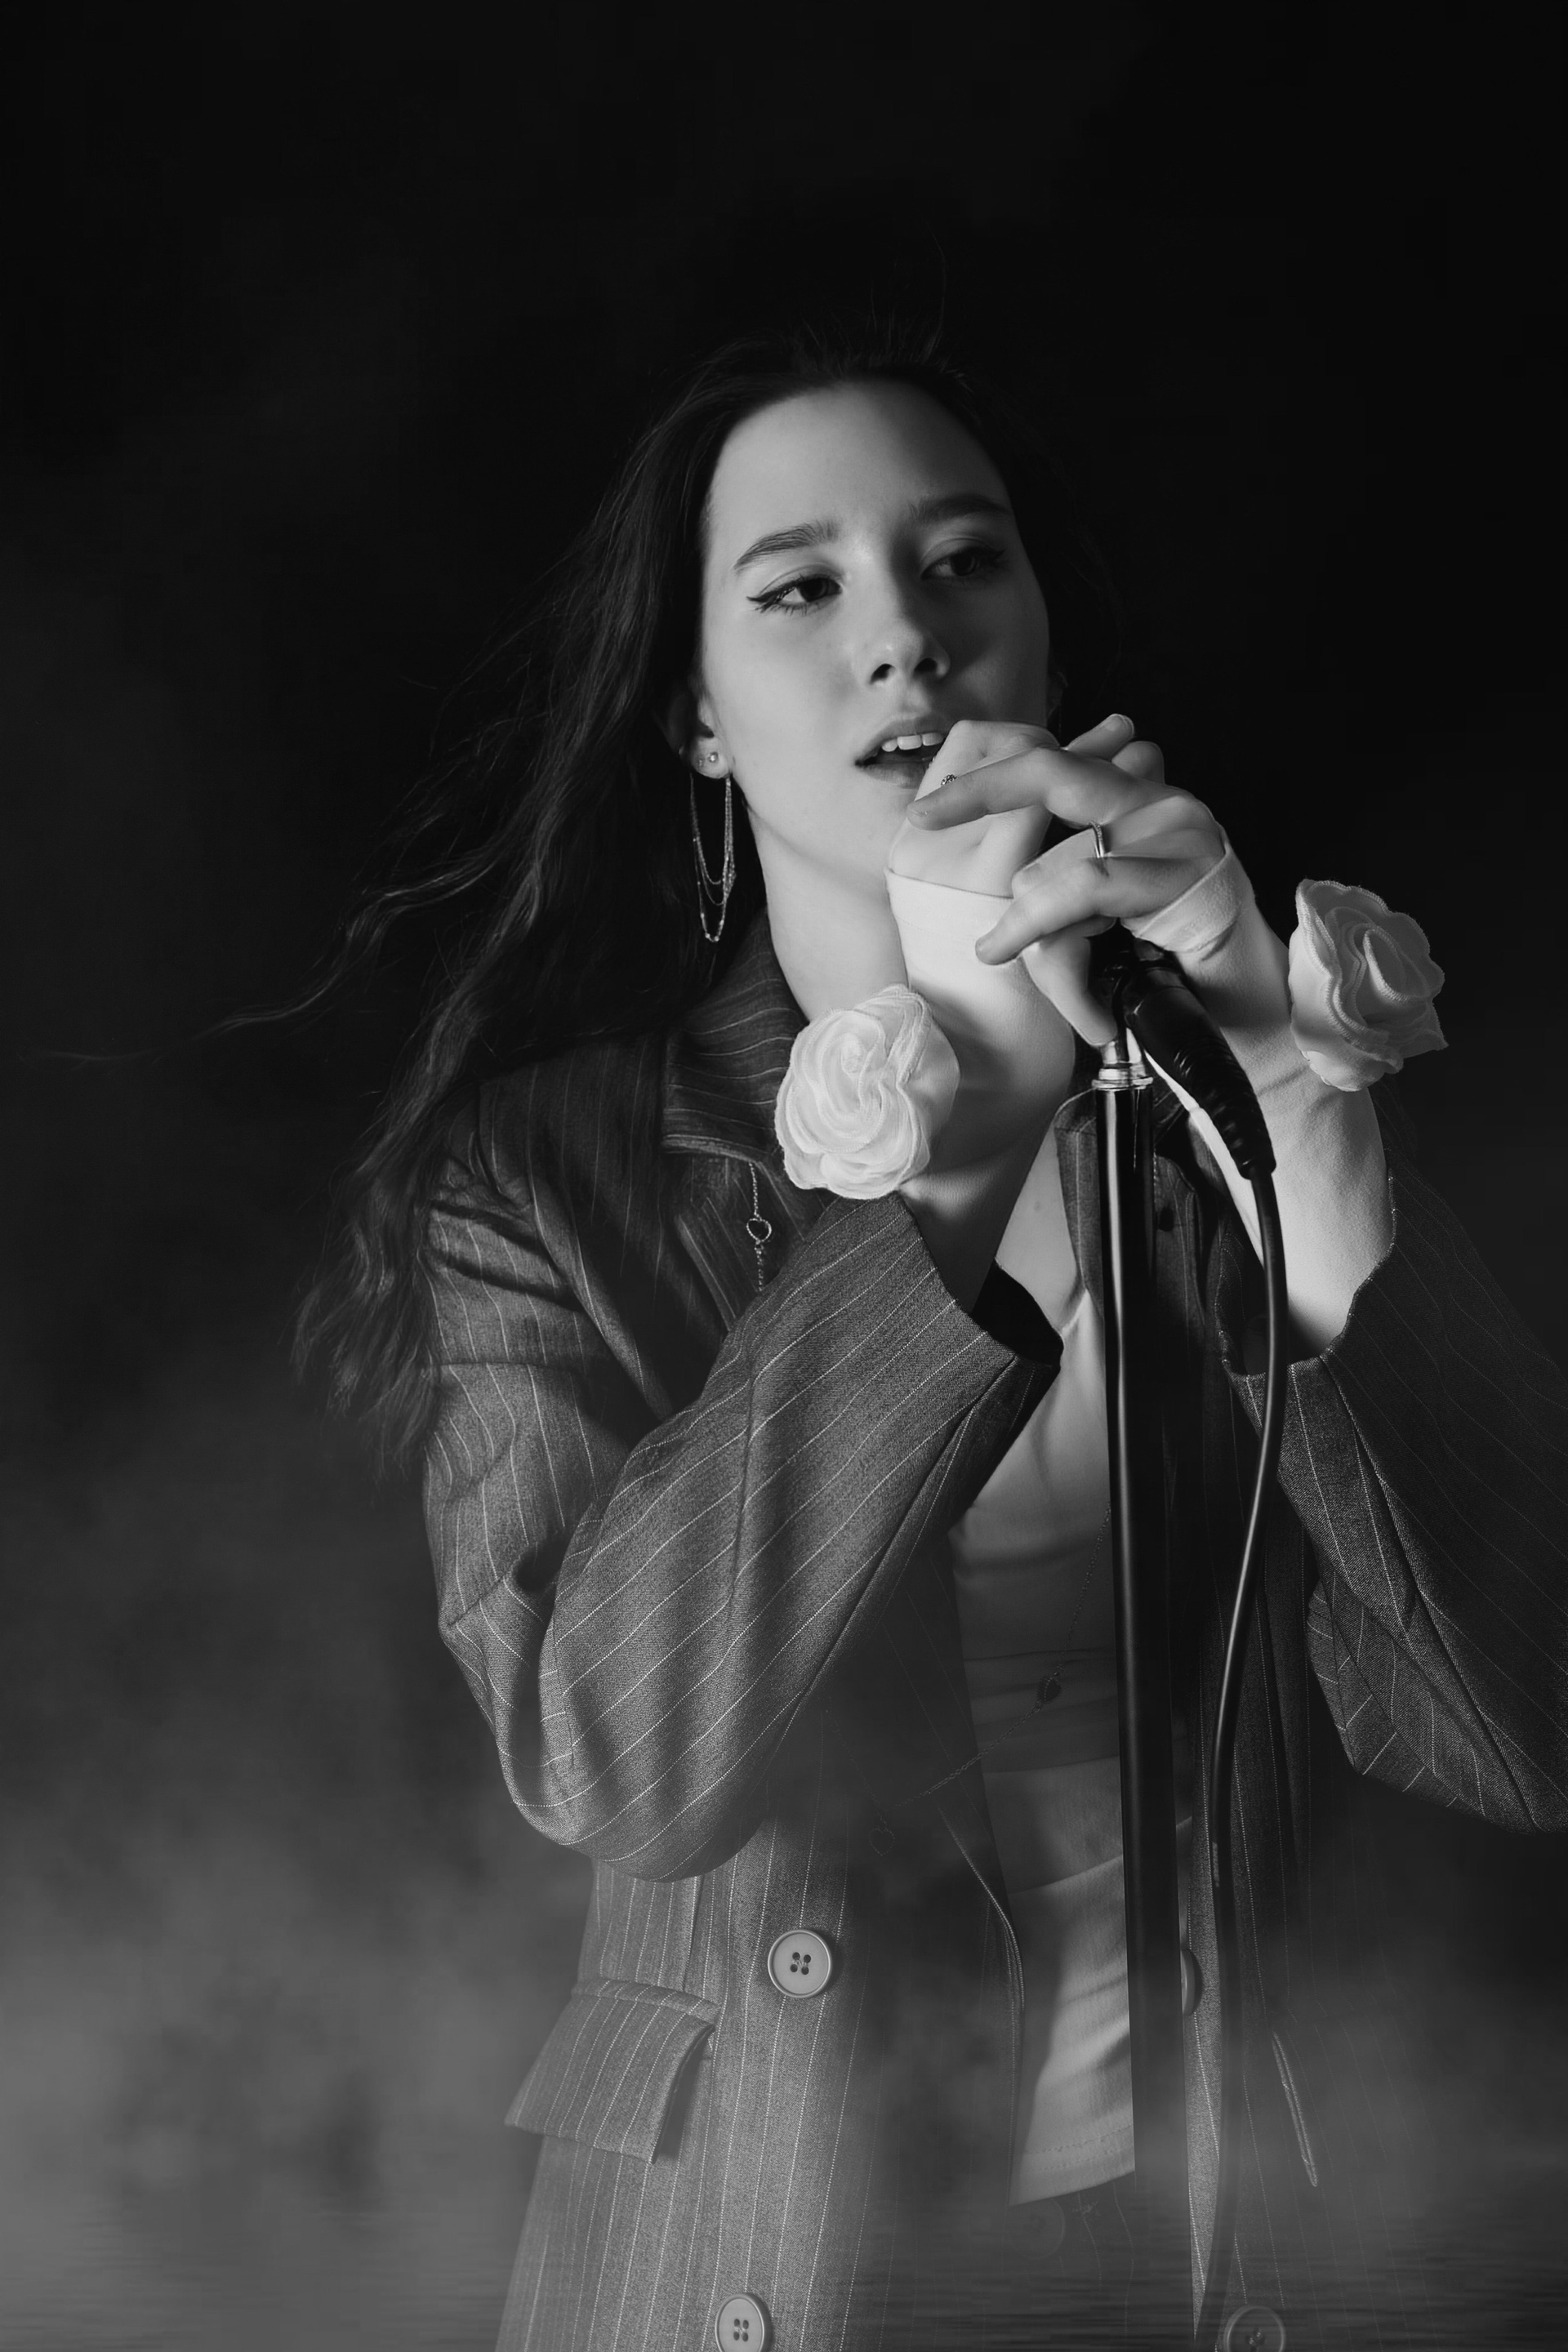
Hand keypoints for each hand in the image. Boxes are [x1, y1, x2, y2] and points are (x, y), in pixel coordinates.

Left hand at [905, 713, 1223, 1043]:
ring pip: (1061, 856)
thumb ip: (1055, 881)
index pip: (1055, 762)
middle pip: (1052, 771)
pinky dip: (1038, 922)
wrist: (1247, 1006)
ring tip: (1000, 951)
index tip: (928, 803)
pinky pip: (1088, 888)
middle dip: (979, 791)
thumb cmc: (1165, 966)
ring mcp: (1178, 830)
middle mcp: (1159, 801)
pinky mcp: (1187, 872)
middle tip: (922, 818)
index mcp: (1136, 799)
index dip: (991, 773)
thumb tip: (1002, 878)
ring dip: (1021, 918)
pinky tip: (1005, 946)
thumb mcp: (1094, 916)